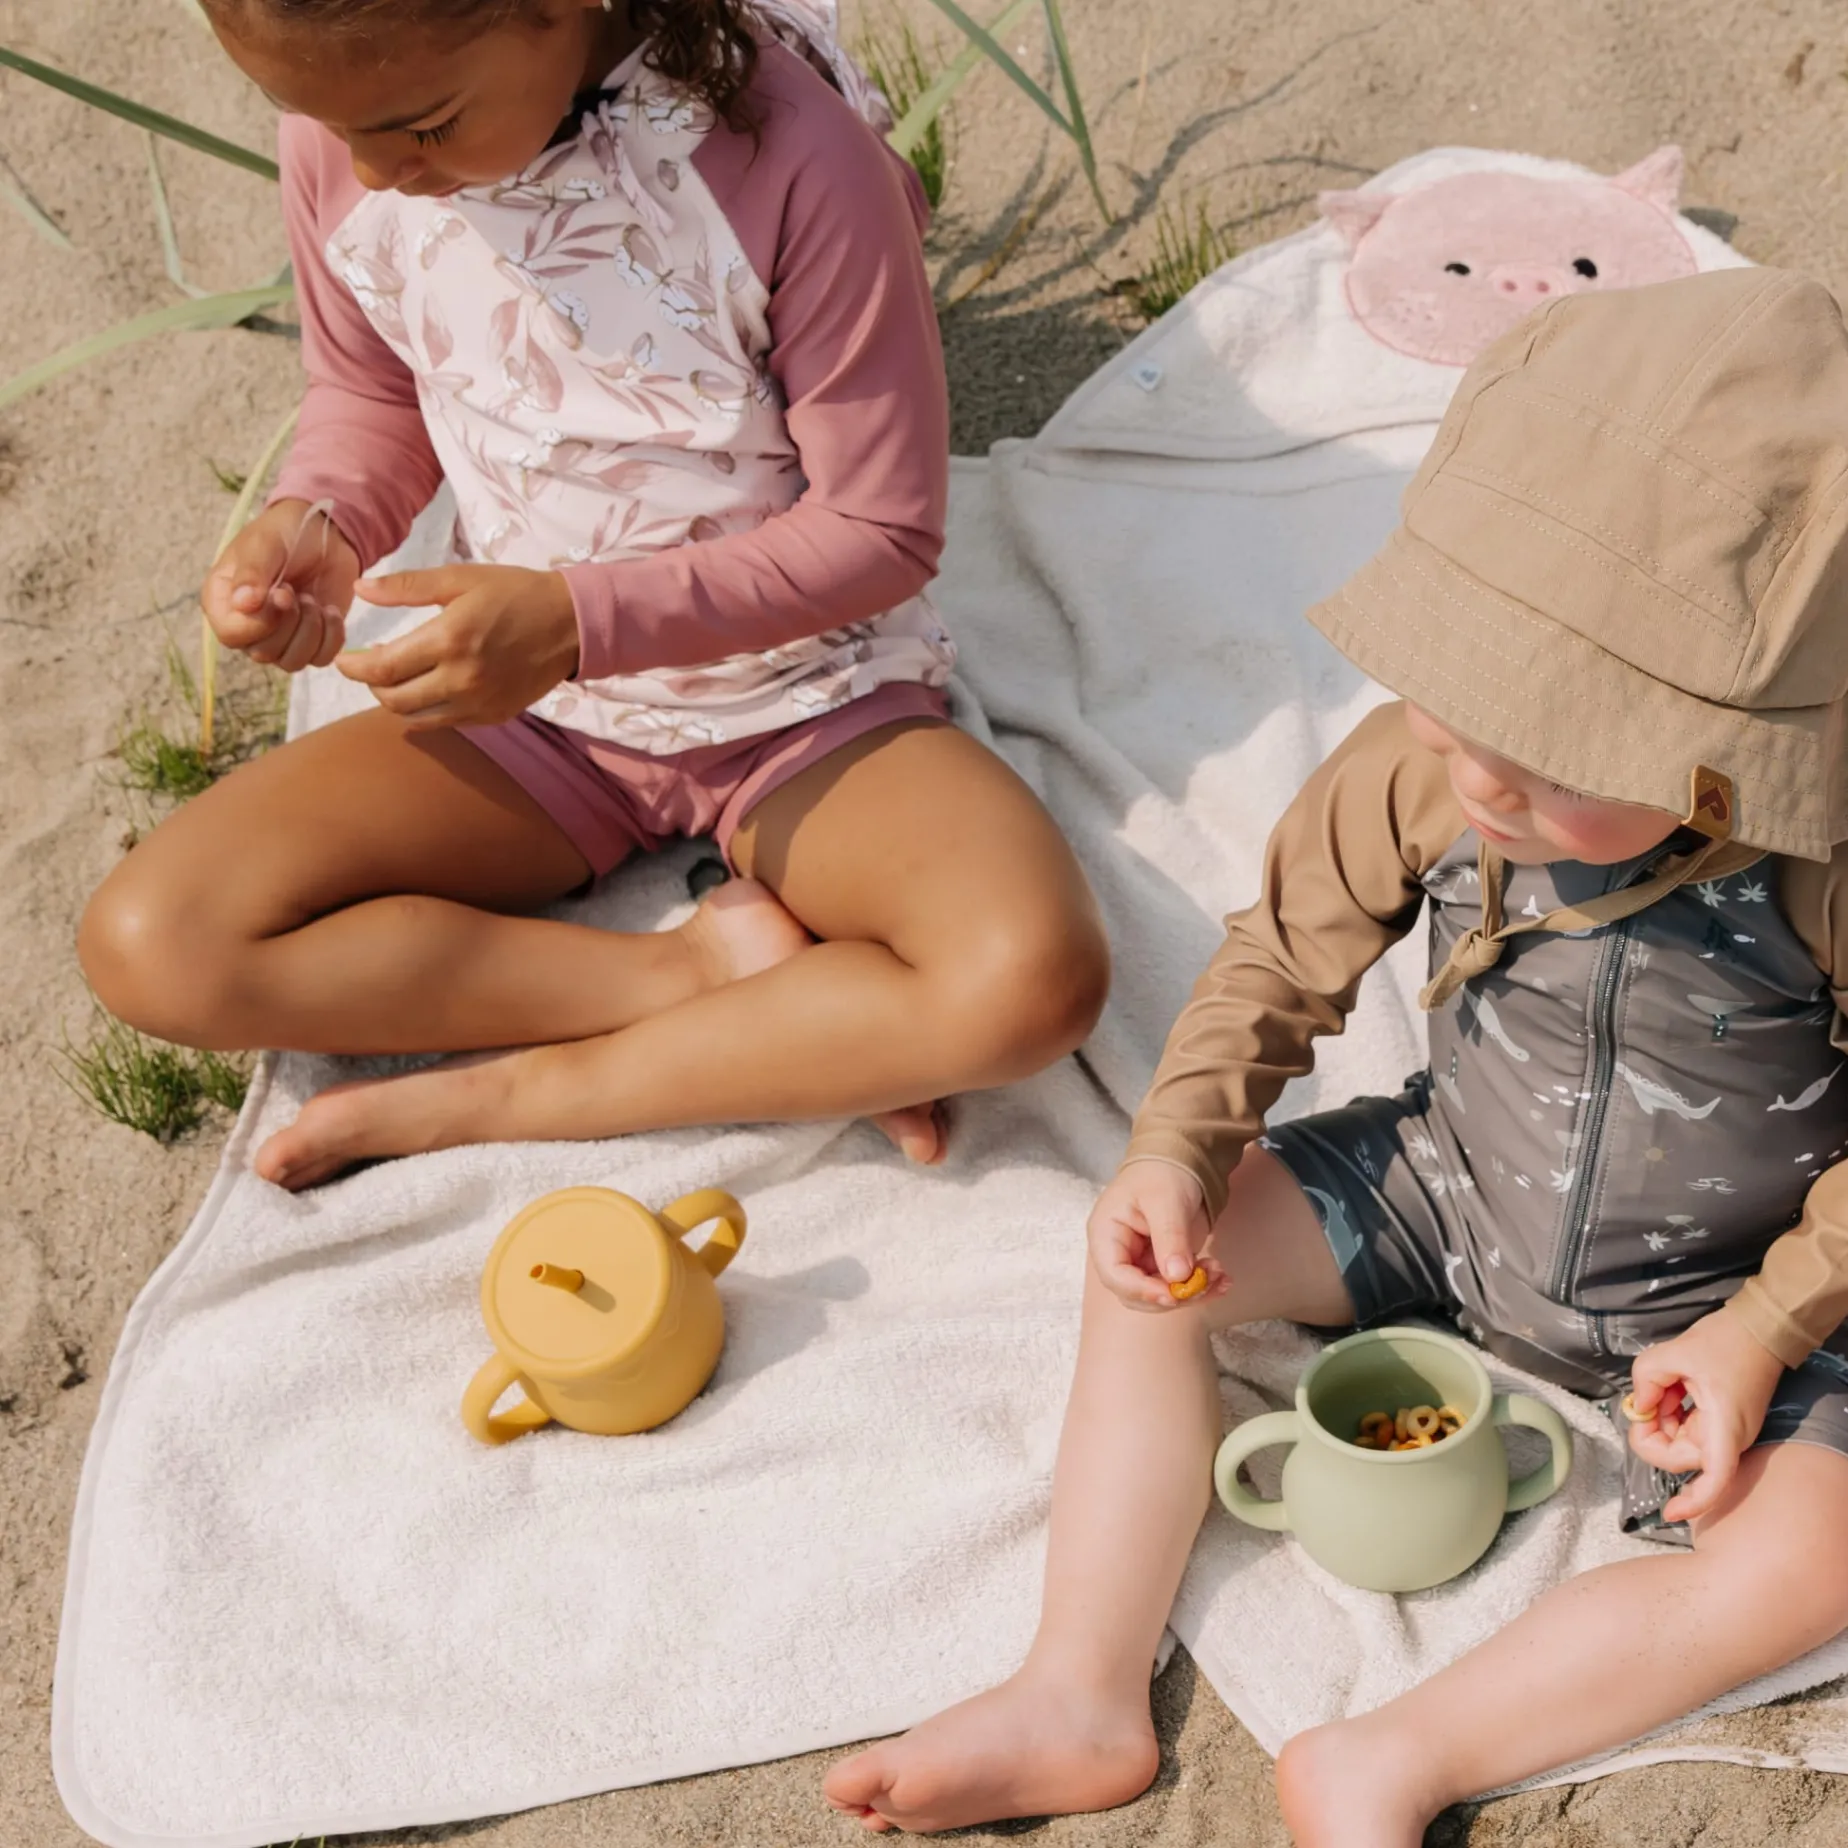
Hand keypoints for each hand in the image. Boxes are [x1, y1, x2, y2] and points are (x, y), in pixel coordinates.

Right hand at [202, 499, 359, 672]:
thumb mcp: (265, 544)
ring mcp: (278, 638)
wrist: (324, 534)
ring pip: (291, 662)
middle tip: (298, 592)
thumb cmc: (285, 534)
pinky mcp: (309, 642)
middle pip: (263, 653)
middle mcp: (246, 625)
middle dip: (289, 623)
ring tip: (313, 600)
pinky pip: (319, 659)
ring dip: (310, 631)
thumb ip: (252, 572)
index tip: (282, 592)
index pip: (231, 635)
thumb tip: (243, 604)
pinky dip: (331, 638)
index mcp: (222, 601)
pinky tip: (330, 610)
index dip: (260, 622)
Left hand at [337, 564, 580, 728]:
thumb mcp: (460, 579)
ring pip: (416, 717)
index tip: (344, 660)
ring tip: (397, 678)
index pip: (383, 667)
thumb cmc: (515, 593)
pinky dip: (426, 710)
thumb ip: (406, 586)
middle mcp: (462, 678)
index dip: (354, 667)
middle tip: (369, 666)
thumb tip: (360, 589)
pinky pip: (445, 721)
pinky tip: (428, 688)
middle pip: (393, 699)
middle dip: (371, 685)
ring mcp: (479, 703)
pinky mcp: (494, 715)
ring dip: (396, 700)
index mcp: (449, 639)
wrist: (571, 624)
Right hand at [1087, 1159, 1227, 1311]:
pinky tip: (1222, 1279)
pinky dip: (1201, 1287)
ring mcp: (1140, 1262)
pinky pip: (1177, 1288)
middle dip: (1173, 1295)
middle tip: (1206, 1281)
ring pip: (1160, 1296)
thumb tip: (1177, 1277)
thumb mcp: (1166, 1200)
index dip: (1142, 1291)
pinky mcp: (1161, 1266)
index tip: (1174, 1294)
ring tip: (1219, 1274)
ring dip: (1191, 1293)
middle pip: (1137, 1294)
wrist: (1179, 1163)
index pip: (1115, 1275)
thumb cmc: (1163, 1173)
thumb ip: (1170, 1237)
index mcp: (1106, 1234)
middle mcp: (1119, 1254)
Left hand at [1626, 1307, 1786, 1522]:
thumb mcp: (1672, 1353)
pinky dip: (1672, 1413)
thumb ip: (1645, 1380)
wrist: (1758, 1329)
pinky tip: (1670, 1389)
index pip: (1715, 1478)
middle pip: (1680, 1457)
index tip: (1669, 1512)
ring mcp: (1727, 1431)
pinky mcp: (1722, 1422)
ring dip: (1662, 1420)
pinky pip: (1689, 1429)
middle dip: (1654, 1433)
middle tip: (1644, 1401)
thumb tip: (1638, 1405)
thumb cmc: (1724, 1341)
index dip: (1693, 1501)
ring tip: (1663, 1386)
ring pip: (1680, 1442)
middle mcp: (1729, 1437)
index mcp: (1724, 1427)